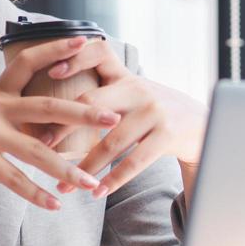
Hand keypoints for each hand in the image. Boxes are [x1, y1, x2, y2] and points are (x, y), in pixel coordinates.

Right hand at [0, 36, 120, 209]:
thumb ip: (8, 114)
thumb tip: (45, 123)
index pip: (29, 61)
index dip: (57, 49)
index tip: (86, 40)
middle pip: (46, 107)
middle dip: (82, 113)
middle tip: (112, 117)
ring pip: (36, 151)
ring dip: (67, 170)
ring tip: (92, 184)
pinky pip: (13, 178)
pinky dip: (35, 193)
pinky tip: (54, 204)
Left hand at [38, 38, 206, 196]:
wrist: (203, 123)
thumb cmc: (155, 111)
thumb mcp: (133, 93)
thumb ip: (104, 94)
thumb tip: (53, 114)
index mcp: (126, 77)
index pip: (100, 53)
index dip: (76, 58)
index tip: (52, 73)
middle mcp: (139, 89)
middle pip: (94, 103)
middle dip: (64, 126)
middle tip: (41, 147)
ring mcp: (154, 111)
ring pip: (112, 140)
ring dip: (86, 166)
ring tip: (66, 184)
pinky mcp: (167, 134)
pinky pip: (135, 160)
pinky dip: (113, 178)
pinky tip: (97, 191)